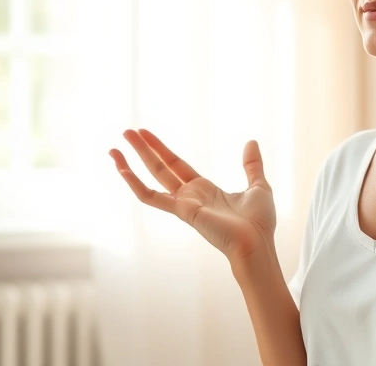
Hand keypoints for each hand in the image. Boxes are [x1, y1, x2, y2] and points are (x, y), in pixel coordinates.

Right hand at [110, 129, 276, 261]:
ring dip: (132, 163)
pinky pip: (150, 196)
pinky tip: (122, 169)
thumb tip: (251, 142)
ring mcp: (183, 204)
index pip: (176, 165)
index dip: (161, 149)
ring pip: (151, 179)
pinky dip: (134, 183)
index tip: (146, 134)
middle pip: (160, 167)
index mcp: (204, 190)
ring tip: (115, 147)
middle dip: (143, 149)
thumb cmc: (259, 223)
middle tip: (127, 131)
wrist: (257, 243)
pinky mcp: (181, 211)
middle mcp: (189, 196)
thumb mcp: (258, 186)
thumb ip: (251, 165)